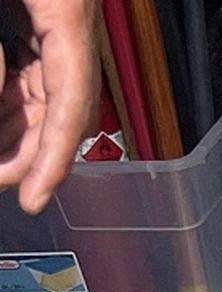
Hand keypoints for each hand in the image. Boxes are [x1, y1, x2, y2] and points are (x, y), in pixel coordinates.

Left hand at [0, 0, 99, 214]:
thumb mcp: (0, 1)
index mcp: (70, 15)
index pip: (72, 105)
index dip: (53, 162)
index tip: (32, 200)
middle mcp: (73, 26)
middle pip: (59, 109)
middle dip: (28, 154)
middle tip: (2, 183)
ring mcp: (57, 21)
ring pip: (43, 94)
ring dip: (16, 132)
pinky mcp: (40, 13)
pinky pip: (30, 67)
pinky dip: (11, 99)